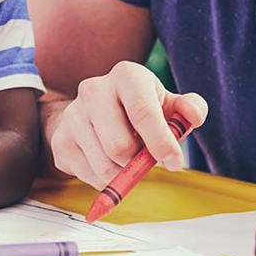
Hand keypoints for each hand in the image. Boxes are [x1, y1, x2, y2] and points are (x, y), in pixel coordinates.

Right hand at [48, 60, 208, 187]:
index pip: (143, 112)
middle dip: (138, 163)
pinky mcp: (61, 140)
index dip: (160, 142)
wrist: (94, 111)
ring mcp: (73, 115)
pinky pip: (90, 176)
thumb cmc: (140, 108)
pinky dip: (107, 180)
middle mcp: (94, 90)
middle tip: (145, 160)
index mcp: (126, 75)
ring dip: (124, 173)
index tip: (174, 162)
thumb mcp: (167, 104)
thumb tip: (194, 117)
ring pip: (105, 166)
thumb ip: (189, 108)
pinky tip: (110, 162)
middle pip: (119, 146)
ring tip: (128, 159)